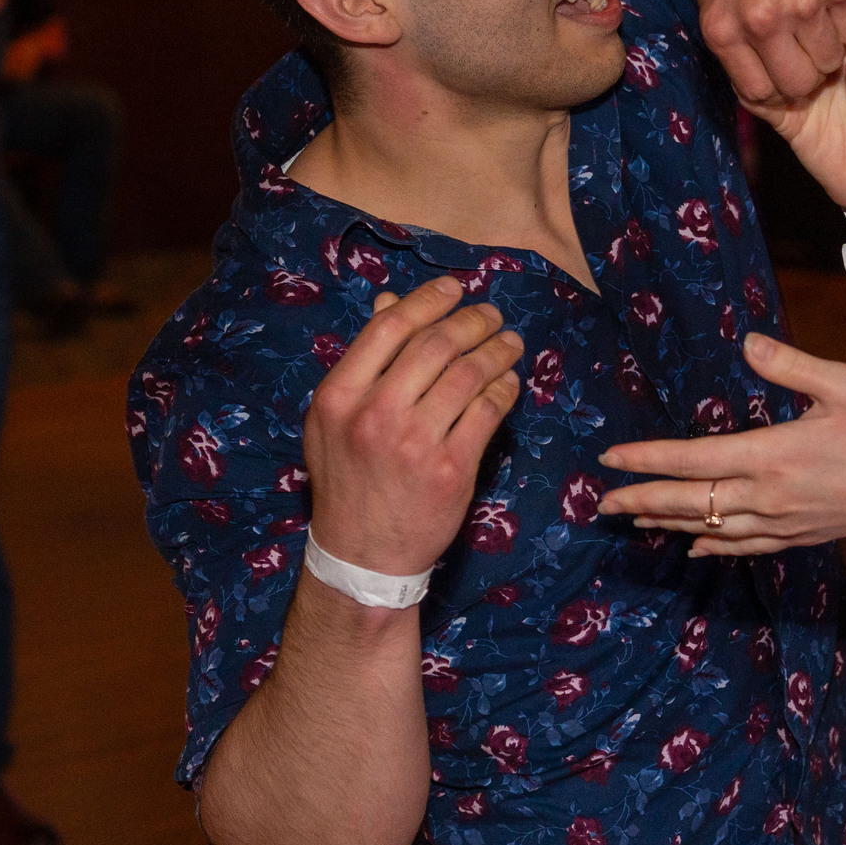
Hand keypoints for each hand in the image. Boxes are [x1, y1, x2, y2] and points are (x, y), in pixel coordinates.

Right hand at [304, 276, 524, 574]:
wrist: (363, 555)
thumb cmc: (348, 480)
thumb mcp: (335, 419)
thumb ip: (363, 362)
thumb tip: (390, 301)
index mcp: (340, 396)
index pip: (390, 328)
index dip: (428, 301)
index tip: (454, 290)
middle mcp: (376, 414)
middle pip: (436, 345)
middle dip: (473, 321)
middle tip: (492, 317)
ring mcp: (415, 442)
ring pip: (469, 374)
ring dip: (497, 350)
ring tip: (510, 343)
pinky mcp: (452, 469)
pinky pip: (489, 411)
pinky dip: (505, 388)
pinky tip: (509, 381)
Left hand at [596, 332, 845, 556]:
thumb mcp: (842, 383)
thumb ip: (789, 364)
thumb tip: (747, 342)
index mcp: (772, 454)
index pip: (692, 460)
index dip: (647, 460)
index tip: (610, 459)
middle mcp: (768, 496)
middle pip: (691, 502)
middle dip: (642, 501)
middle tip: (602, 502)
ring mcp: (782, 522)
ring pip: (711, 528)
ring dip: (668, 523)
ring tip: (634, 520)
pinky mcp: (798, 536)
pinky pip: (744, 546)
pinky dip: (713, 546)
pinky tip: (695, 546)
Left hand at [699, 0, 845, 106]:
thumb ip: (731, 39)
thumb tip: (752, 82)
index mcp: (722, 27)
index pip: (758, 92)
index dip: (775, 87)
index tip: (782, 72)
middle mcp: (760, 20)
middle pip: (799, 84)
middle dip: (808, 75)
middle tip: (807, 50)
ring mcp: (802, 3)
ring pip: (831, 61)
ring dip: (830, 47)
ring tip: (818, 17)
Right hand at [744, 14, 845, 223]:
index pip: (836, 11)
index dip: (822, 1)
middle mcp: (826, 61)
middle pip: (796, 28)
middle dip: (786, 26)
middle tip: (784, 34)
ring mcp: (803, 87)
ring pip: (771, 58)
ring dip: (765, 58)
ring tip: (772, 66)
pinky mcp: (785, 115)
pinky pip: (758, 97)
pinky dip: (751, 91)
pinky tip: (760, 92)